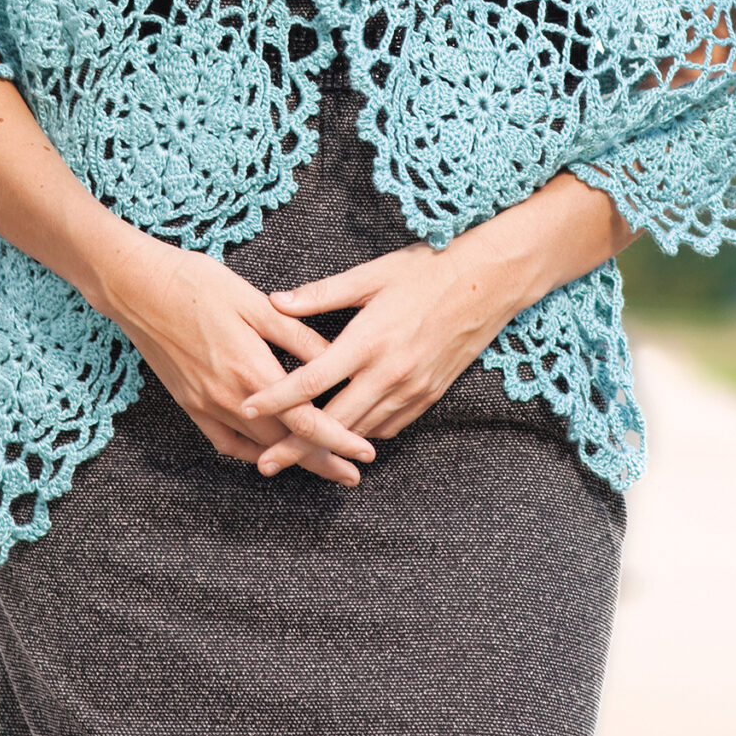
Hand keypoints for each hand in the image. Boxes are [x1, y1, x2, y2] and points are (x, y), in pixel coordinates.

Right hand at [102, 236, 377, 486]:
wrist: (137, 286)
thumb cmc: (198, 284)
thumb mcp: (255, 302)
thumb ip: (296, 336)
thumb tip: (335, 359)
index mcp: (252, 369)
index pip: (305, 420)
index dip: (339, 439)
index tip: (364, 454)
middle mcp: (229, 397)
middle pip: (284, 443)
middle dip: (321, 461)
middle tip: (351, 474)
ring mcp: (205, 404)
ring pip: (256, 446)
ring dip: (289, 459)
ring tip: (318, 466)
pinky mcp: (188, 403)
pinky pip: (224, 441)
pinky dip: (249, 451)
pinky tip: (265, 452)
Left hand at [240, 172, 625, 476]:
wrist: (488, 282)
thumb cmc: (426, 271)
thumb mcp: (371, 275)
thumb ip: (322, 295)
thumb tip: (274, 302)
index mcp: (369, 339)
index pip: (312, 379)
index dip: (277, 398)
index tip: (247, 408)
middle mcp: (389, 372)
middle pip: (333, 421)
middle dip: (296, 446)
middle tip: (263, 464)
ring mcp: (411, 389)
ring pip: (361, 430)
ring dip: (328, 448)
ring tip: (296, 460)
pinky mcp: (428, 396)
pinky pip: (388, 426)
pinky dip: (363, 435)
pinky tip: (345, 439)